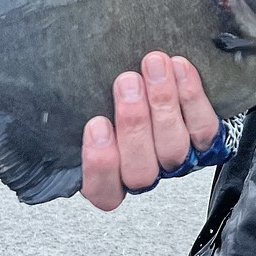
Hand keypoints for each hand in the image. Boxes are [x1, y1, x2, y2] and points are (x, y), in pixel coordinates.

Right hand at [80, 53, 219, 211]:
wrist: (163, 82)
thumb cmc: (118, 94)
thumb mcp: (85, 103)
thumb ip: (73, 106)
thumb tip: (47, 82)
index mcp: (109, 176)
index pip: (102, 190)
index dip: (100, 164)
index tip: (96, 125)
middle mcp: (145, 173)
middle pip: (141, 169)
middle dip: (134, 123)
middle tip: (126, 81)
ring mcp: (177, 160)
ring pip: (173, 147)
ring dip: (163, 103)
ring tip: (154, 65)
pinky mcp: (207, 143)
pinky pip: (203, 128)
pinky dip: (192, 97)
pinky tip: (179, 68)